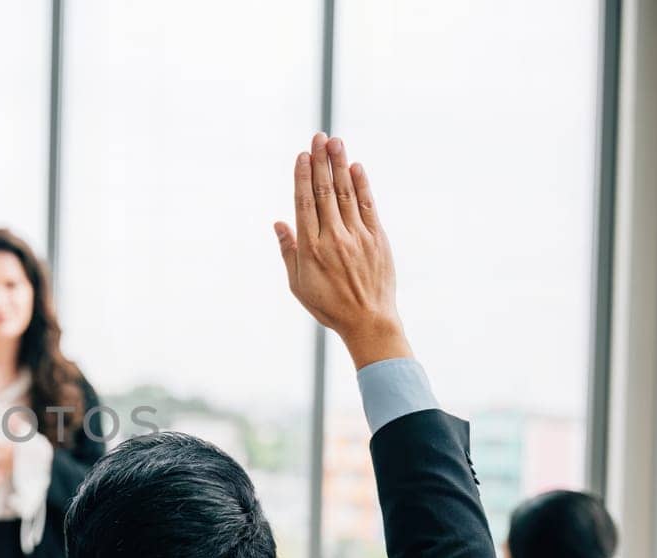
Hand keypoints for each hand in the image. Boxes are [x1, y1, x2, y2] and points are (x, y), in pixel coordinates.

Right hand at [274, 133, 411, 367]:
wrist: (368, 321)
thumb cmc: (328, 305)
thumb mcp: (298, 284)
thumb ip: (288, 251)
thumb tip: (279, 223)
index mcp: (311, 248)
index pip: (305, 203)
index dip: (303, 176)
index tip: (302, 155)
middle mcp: (333, 238)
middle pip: (324, 192)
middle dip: (321, 162)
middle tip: (318, 136)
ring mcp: (357, 237)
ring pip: (345, 194)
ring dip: (340, 165)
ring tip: (335, 142)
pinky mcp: (377, 239)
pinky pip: (368, 206)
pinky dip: (362, 185)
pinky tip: (356, 168)